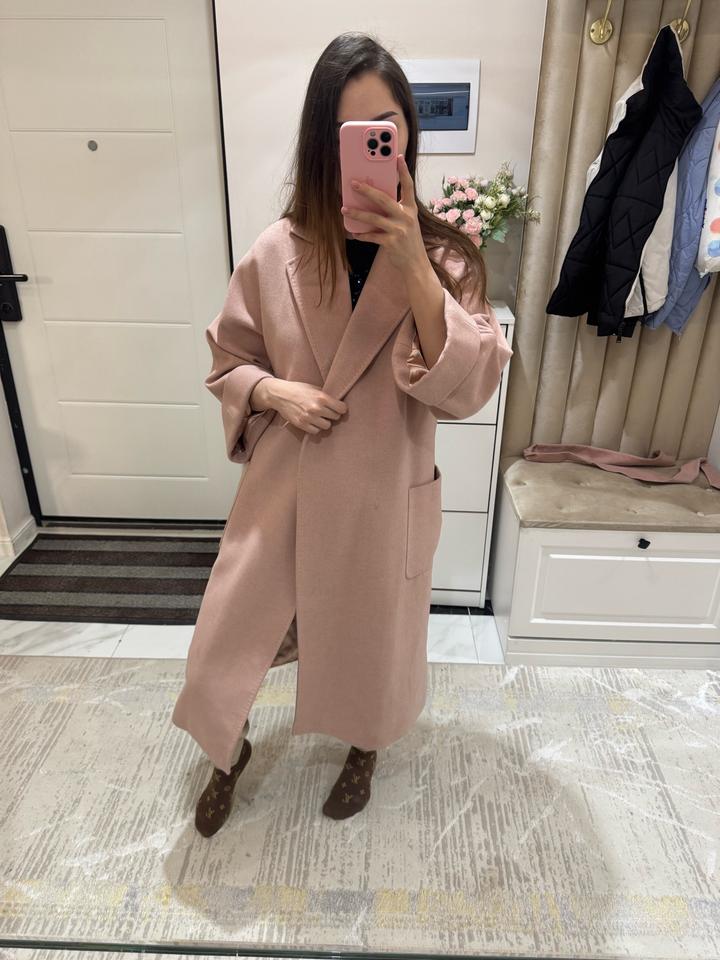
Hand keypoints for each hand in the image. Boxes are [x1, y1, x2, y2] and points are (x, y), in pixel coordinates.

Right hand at [261, 378, 347, 434]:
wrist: (279, 394)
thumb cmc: (298, 389)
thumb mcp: (314, 388)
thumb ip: (326, 396)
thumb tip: (339, 403)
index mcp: (322, 397)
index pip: (342, 408)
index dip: (341, 408)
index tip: (339, 408)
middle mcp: (316, 408)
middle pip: (335, 417)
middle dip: (333, 414)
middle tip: (328, 411)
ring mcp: (308, 418)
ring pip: (327, 426)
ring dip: (325, 422)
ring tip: (320, 417)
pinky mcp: (301, 424)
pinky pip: (316, 431)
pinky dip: (316, 427)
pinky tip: (313, 421)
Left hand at [340, 154, 427, 274]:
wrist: (415, 265)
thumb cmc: (408, 242)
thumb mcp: (407, 223)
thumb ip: (394, 211)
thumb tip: (373, 201)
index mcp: (410, 209)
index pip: (408, 186)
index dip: (403, 171)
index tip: (397, 156)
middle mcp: (406, 217)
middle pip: (383, 199)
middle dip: (367, 190)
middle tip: (353, 183)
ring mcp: (399, 230)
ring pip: (373, 218)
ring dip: (356, 213)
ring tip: (344, 209)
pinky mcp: (391, 242)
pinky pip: (371, 236)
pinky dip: (361, 235)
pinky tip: (354, 234)